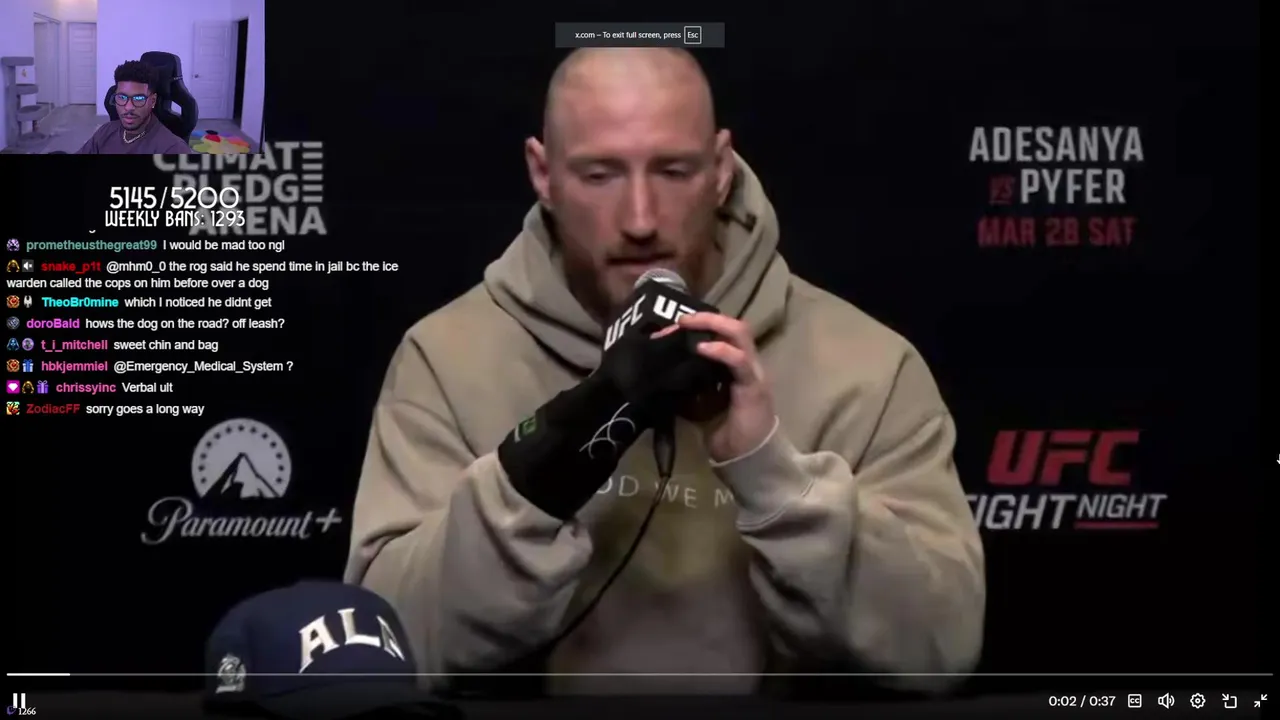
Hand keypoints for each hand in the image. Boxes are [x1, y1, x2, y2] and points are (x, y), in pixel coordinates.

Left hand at [666, 312, 776, 462]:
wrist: (746, 458)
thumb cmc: (724, 432)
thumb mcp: (698, 403)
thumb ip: (688, 384)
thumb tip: (661, 370)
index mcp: (733, 365)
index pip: (721, 333)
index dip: (697, 326)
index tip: (669, 330)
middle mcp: (746, 362)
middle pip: (733, 326)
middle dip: (705, 318)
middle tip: (679, 321)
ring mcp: (752, 371)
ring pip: (740, 333)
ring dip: (712, 324)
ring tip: (688, 325)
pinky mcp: (754, 385)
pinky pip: (739, 360)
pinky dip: (720, 350)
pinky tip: (701, 347)